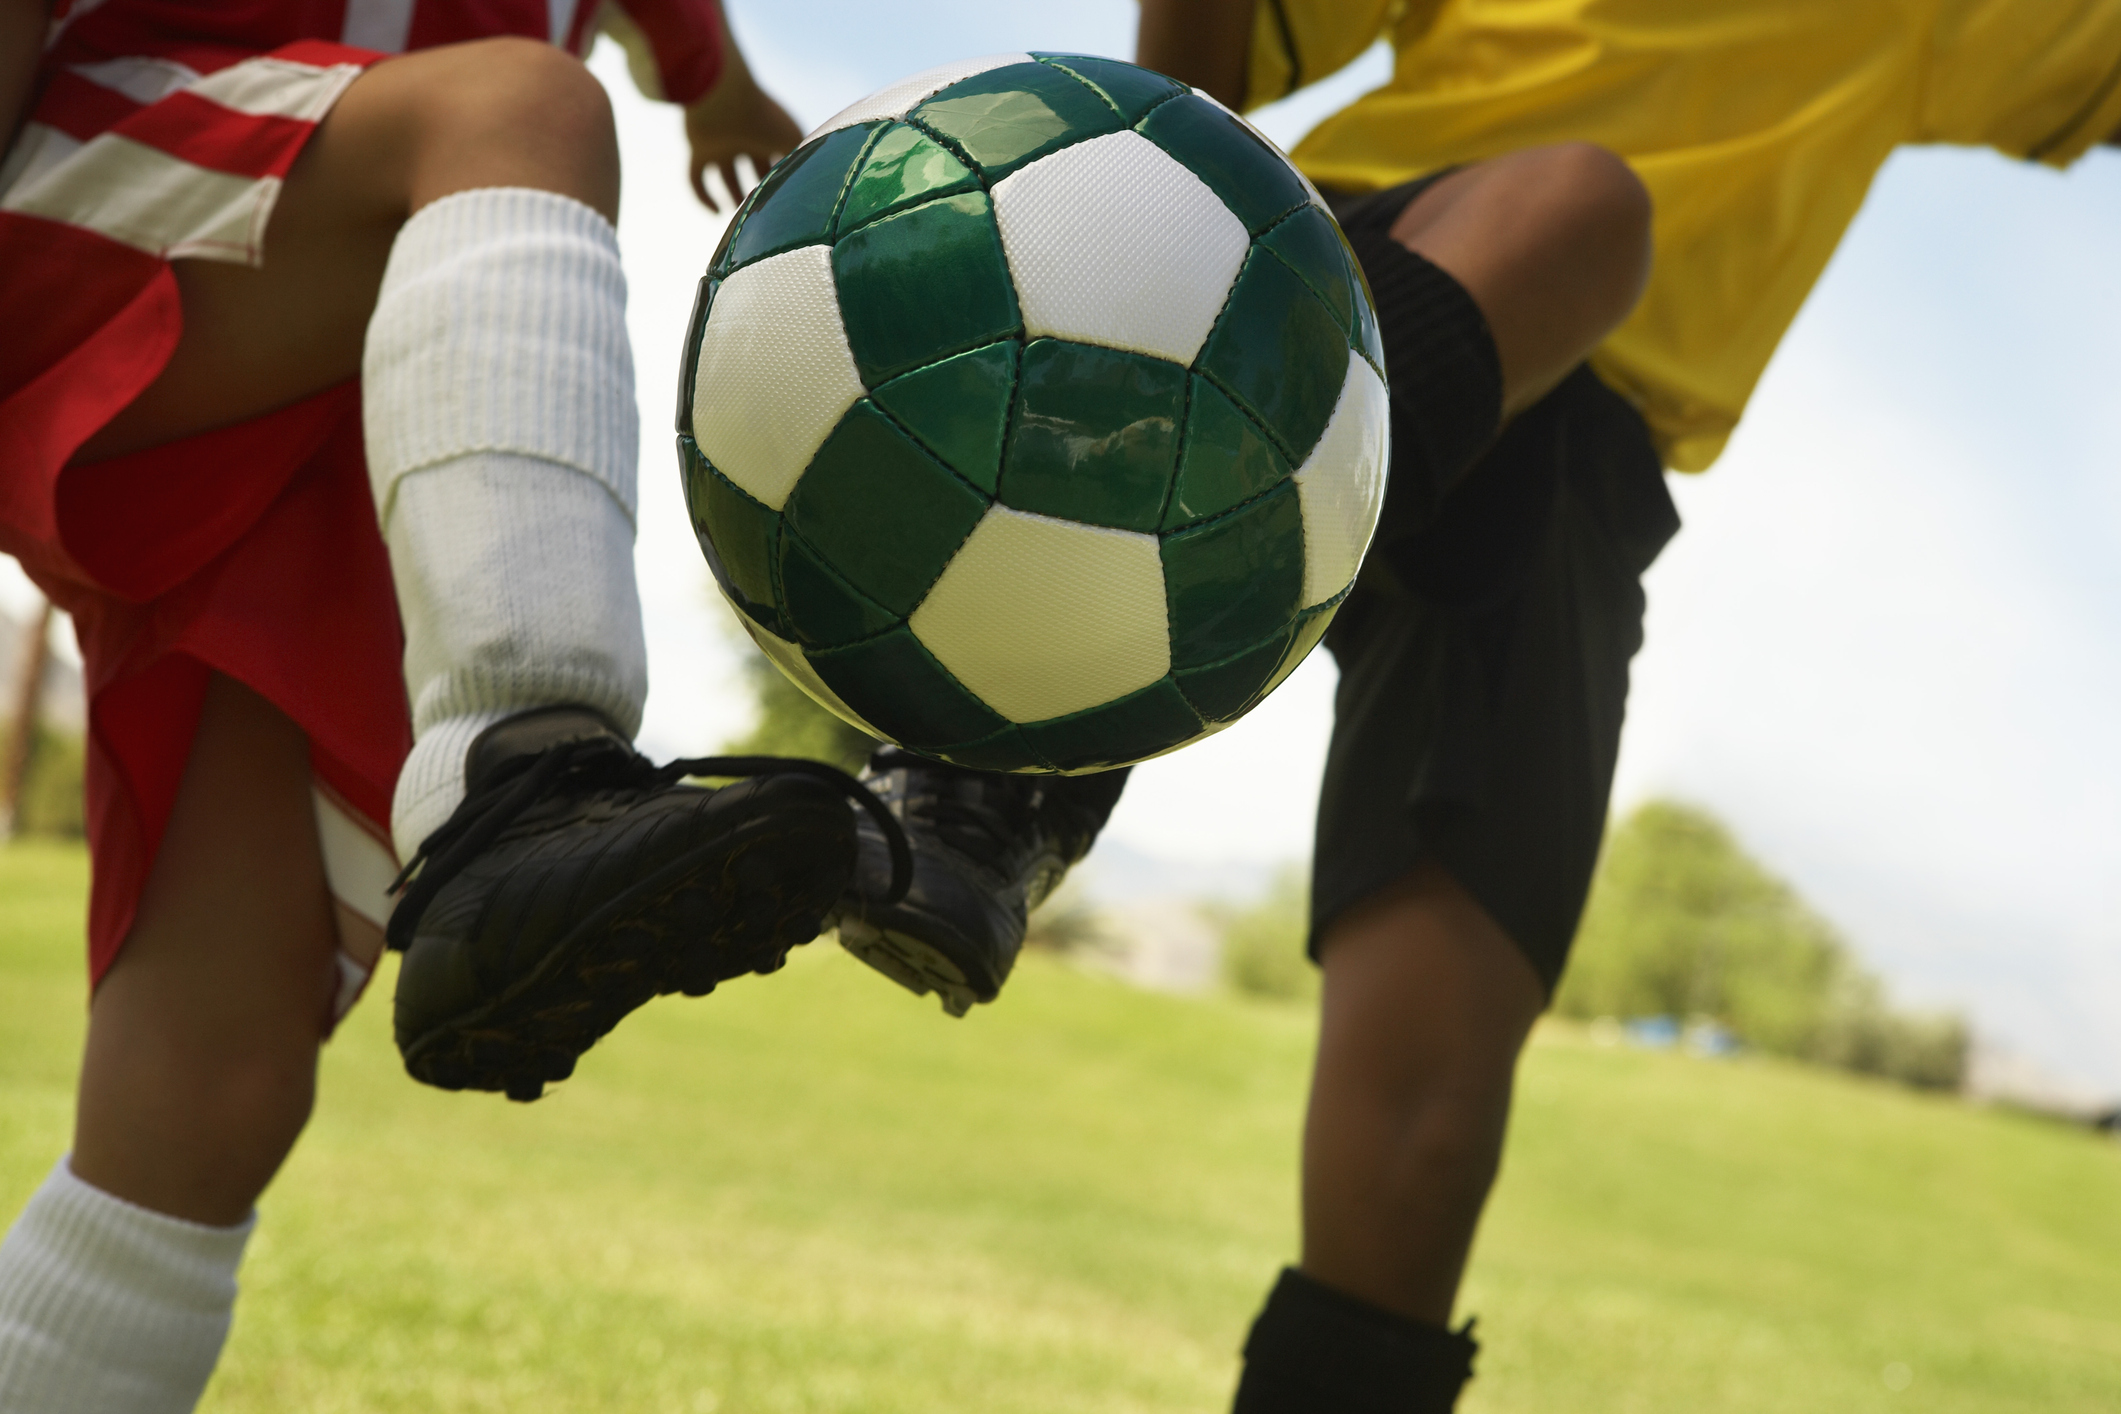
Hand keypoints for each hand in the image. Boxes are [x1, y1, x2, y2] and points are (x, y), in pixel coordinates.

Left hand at [684, 71, 802, 211]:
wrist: (724, 98)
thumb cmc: (763, 117)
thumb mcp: (793, 140)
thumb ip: (804, 161)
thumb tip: (812, 187)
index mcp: (766, 132)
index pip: (776, 159)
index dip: (782, 178)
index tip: (788, 198)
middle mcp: (743, 138)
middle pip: (751, 166)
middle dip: (759, 186)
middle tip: (766, 210)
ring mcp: (719, 144)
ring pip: (725, 173)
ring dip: (731, 194)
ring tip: (740, 216)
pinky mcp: (698, 150)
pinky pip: (695, 178)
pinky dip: (703, 197)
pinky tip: (715, 213)